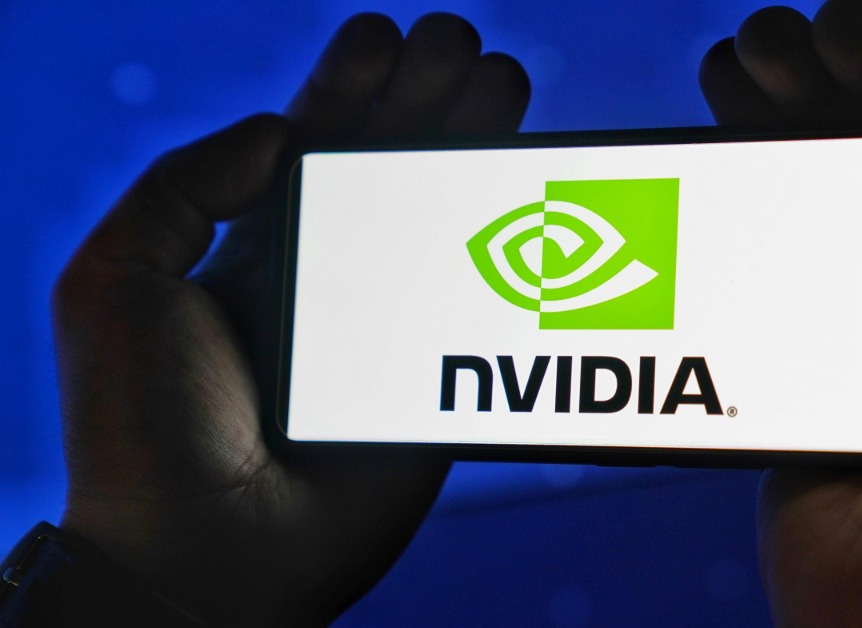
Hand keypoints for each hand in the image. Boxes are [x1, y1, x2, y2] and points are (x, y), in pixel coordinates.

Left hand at [52, 13, 528, 625]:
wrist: (204, 554)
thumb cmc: (143, 427)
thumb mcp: (116, 281)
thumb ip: (184, 185)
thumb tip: (277, 131)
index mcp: (254, 244)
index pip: (315, 142)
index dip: (351, 83)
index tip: (385, 36)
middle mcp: (328, 272)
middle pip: (393, 162)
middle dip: (430, 93)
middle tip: (462, 44)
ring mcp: (388, 321)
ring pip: (446, 212)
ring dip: (476, 142)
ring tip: (502, 83)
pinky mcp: (436, 373)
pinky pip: (483, 296)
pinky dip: (511, 241)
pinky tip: (526, 183)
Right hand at [701, 1, 861, 624]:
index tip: (832, 30)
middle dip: (810, 87)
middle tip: (754, 46)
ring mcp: (856, 322)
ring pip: (803, 202)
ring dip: (764, 137)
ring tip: (720, 86)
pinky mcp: (792, 362)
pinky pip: (757, 271)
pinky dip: (730, 219)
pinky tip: (706, 185)